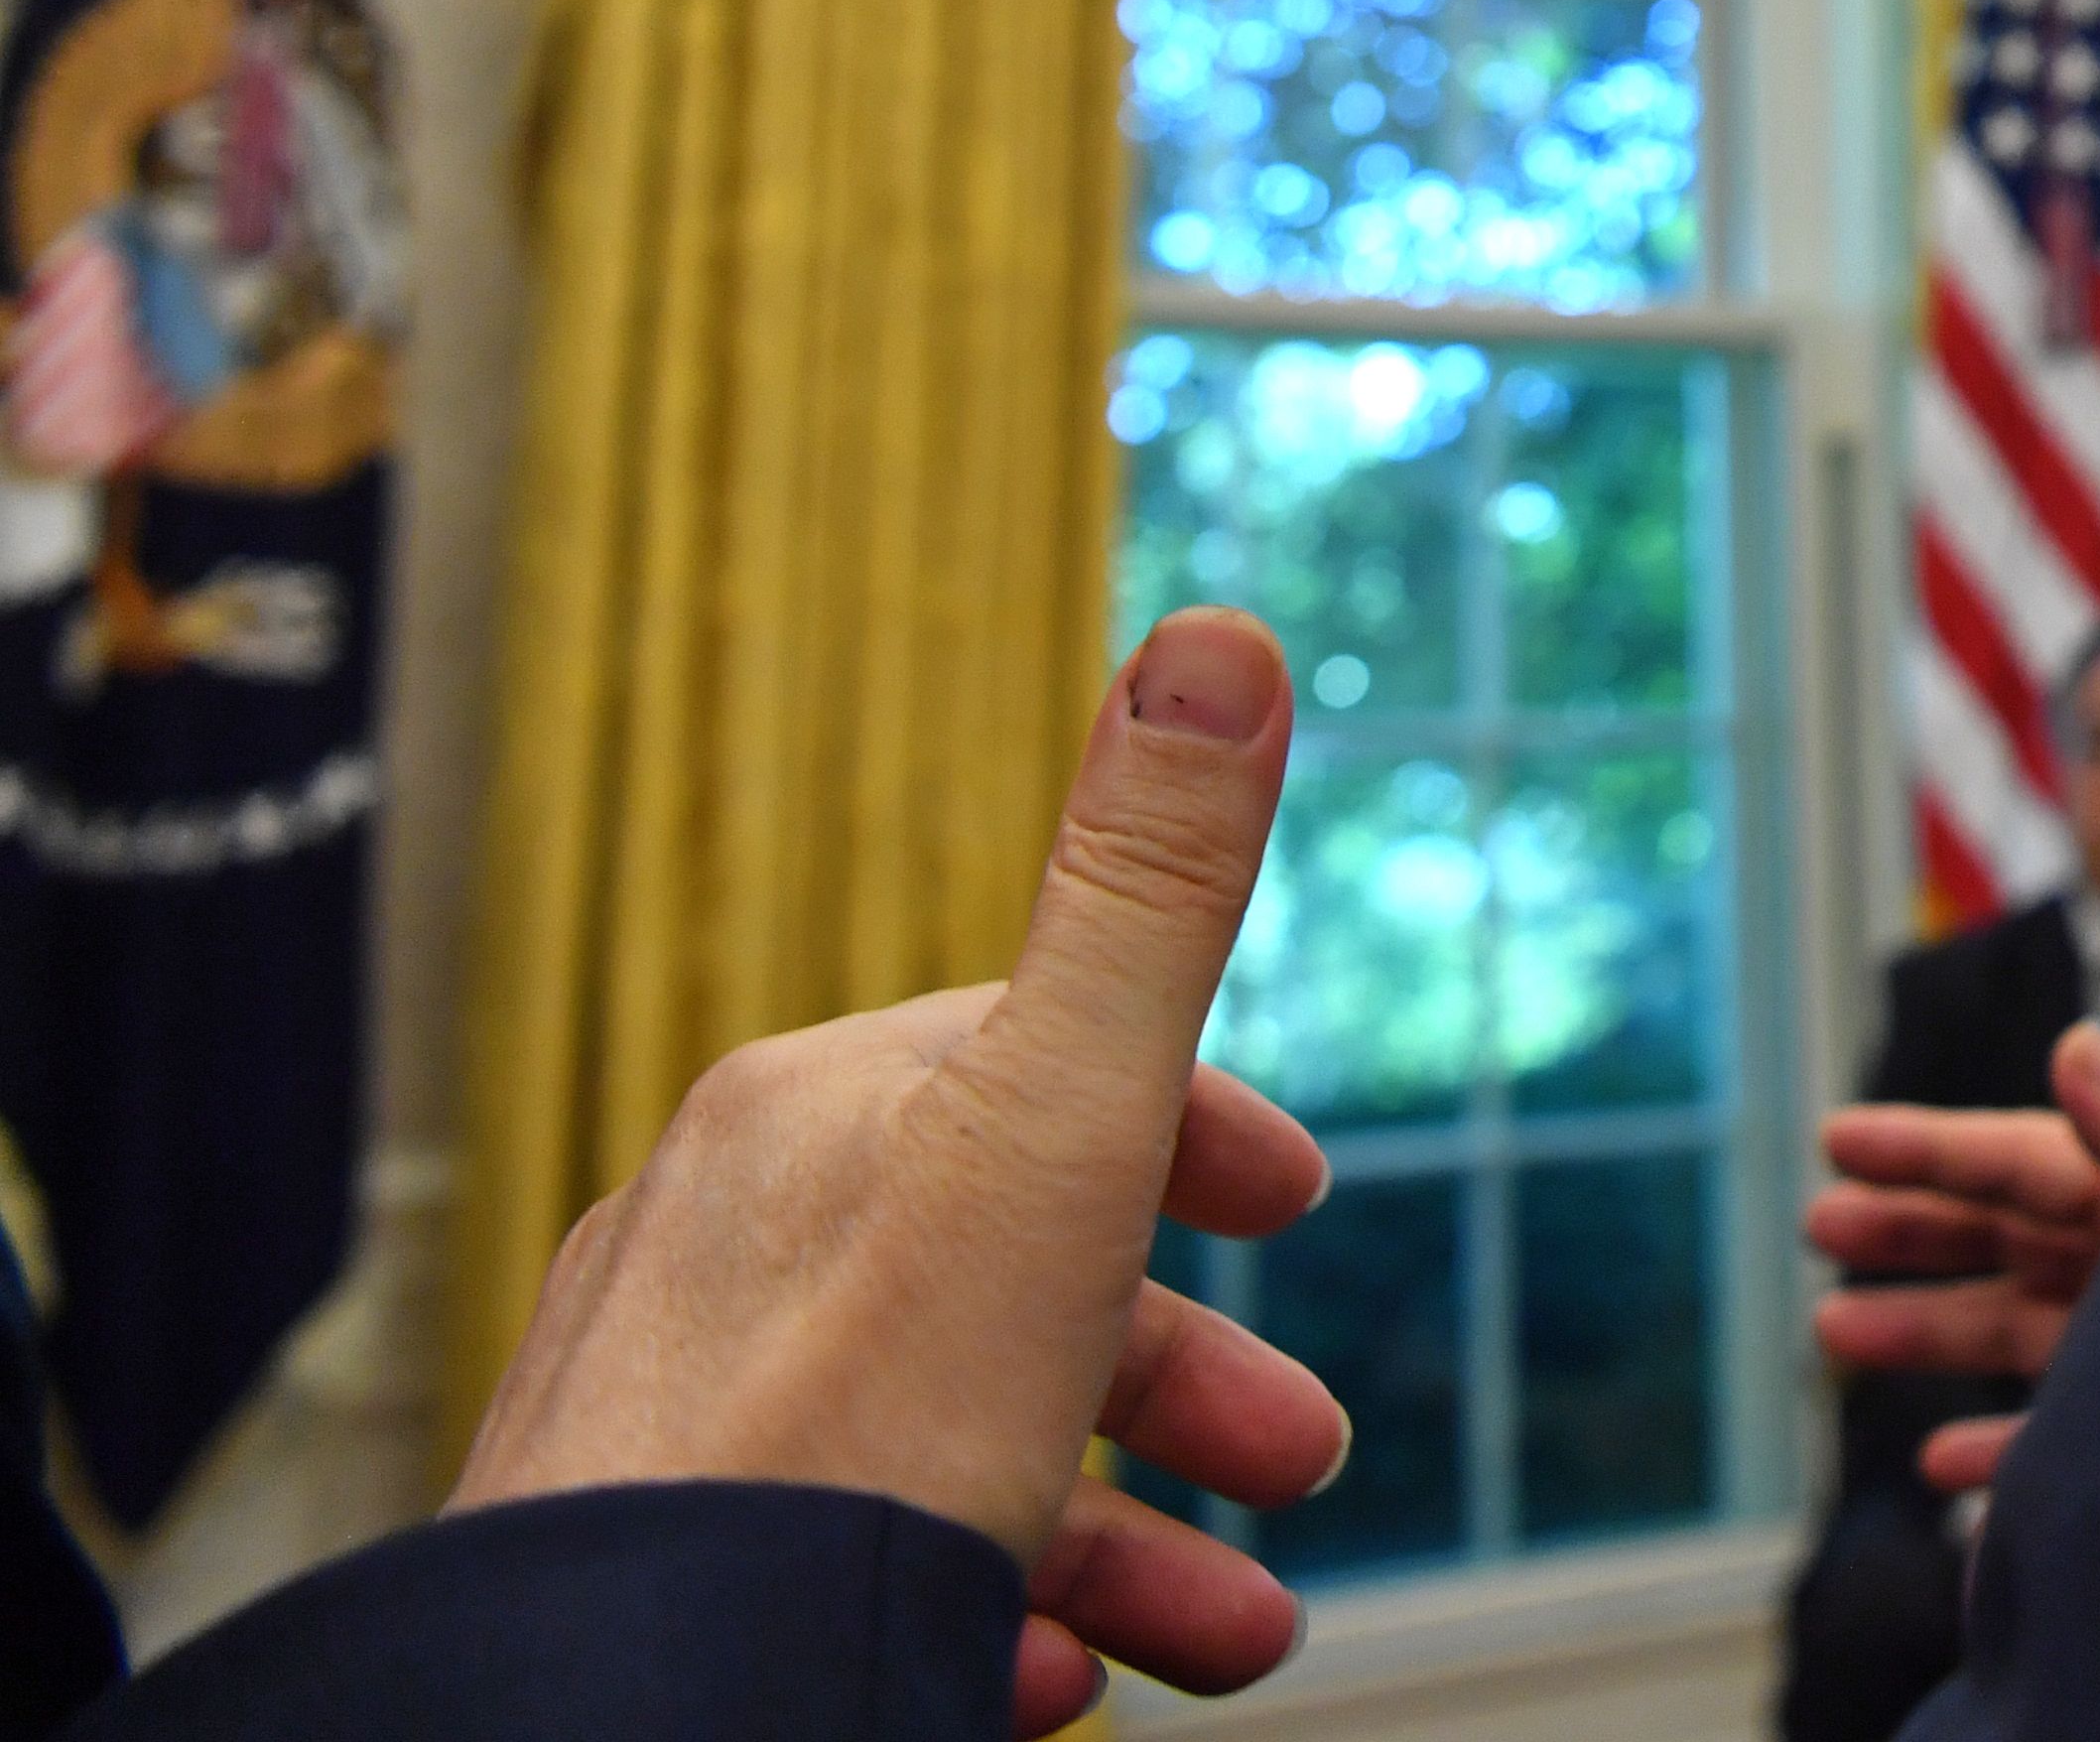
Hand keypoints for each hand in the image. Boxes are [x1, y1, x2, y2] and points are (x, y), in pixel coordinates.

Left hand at [451, 611, 1343, 1735]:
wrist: (631, 1696)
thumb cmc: (864, 1419)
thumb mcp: (1059, 1131)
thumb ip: (1145, 894)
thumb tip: (1213, 633)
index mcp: (816, 1114)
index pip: (1035, 1071)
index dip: (1194, 1130)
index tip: (1300, 1203)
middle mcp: (717, 1241)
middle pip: (1007, 1277)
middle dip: (1185, 1371)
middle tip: (1300, 1461)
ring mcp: (666, 1418)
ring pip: (942, 1441)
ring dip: (1119, 1527)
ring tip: (1220, 1630)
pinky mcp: (643, 1571)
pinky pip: (839, 1559)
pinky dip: (976, 1602)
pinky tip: (1046, 1677)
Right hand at [1810, 1025, 2099, 1493]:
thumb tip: (2070, 1043)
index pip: (2019, 1158)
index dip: (1928, 1147)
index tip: (1840, 1137)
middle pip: (2005, 1235)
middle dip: (1912, 1228)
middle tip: (1818, 1223)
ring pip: (2014, 1331)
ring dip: (1927, 1333)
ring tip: (1832, 1331)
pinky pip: (2056, 1441)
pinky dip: (1995, 1452)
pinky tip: (1940, 1465)